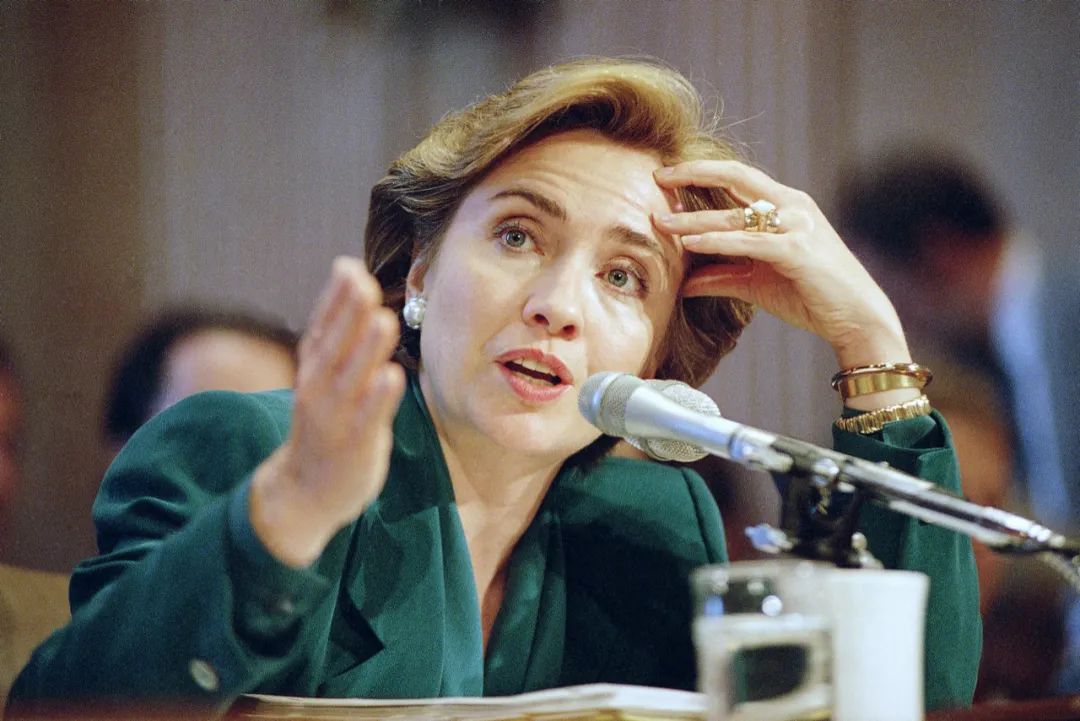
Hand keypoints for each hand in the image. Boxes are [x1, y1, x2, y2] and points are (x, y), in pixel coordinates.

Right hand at [250, 257, 405, 566]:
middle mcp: (320, 388)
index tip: (349, 267)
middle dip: (349, 313)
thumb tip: (352, 279)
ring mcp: (335, 418)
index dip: (334, 298)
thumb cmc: (326, 424)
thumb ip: (340, 332)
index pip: (322, 326)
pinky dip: (377, 399)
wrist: (304, 491)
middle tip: (362, 281)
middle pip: (335, 346)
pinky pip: (367, 419)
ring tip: (384, 319)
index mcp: (314, 368)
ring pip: (351, 379)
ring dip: (367, 350)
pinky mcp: (354, 445)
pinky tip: (391, 377)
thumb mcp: (325, 376)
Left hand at [653, 161, 911, 369]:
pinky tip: (689, 244)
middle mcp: (793, 206)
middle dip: (694, 173)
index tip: (667, 177)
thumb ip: (721, 276)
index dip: (702, 172)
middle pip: (736, 176)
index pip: (738, 177)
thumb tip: (683, 283)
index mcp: (786, 204)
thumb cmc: (810, 295)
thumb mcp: (756, 282)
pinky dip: (716, 241)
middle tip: (657, 177)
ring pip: (736, 213)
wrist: (856, 317)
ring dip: (694, 218)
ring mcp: (797, 225)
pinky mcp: (797, 251)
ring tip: (661, 222)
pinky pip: (748, 241)